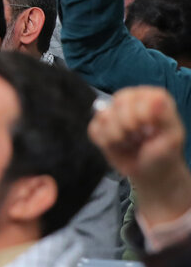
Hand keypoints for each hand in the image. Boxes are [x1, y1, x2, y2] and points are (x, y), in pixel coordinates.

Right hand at [89, 87, 190, 225]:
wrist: (149, 170)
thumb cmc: (164, 152)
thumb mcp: (173, 136)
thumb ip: (166, 117)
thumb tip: (157, 99)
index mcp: (149, 97)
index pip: (136, 96)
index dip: (140, 115)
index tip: (149, 130)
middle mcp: (129, 99)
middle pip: (118, 103)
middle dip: (128, 127)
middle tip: (140, 138)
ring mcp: (112, 112)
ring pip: (103, 116)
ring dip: (118, 137)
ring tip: (130, 143)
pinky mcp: (99, 126)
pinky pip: (94, 130)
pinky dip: (106, 143)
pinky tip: (119, 146)